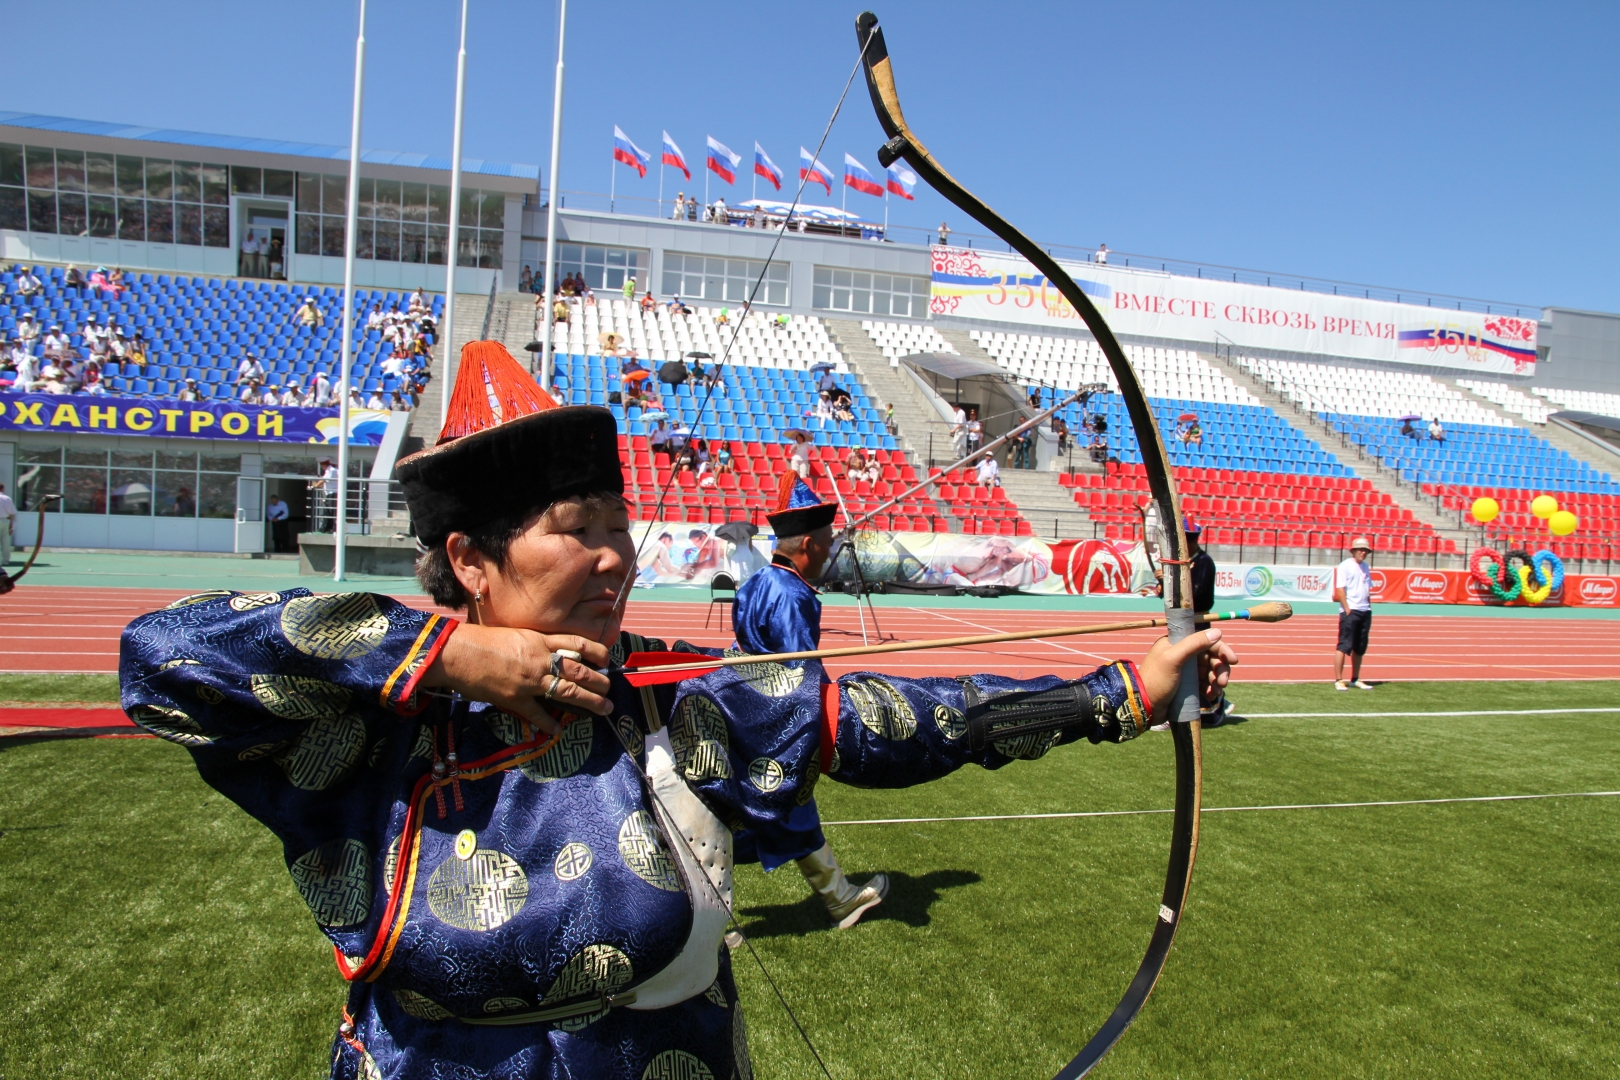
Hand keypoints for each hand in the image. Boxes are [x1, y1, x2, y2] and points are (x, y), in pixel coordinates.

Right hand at [423, 625, 613, 728]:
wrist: (457, 653)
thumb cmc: (481, 640)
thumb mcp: (515, 634)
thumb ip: (535, 644)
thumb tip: (550, 652)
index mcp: (540, 640)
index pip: (578, 644)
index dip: (597, 652)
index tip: (606, 659)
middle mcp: (540, 659)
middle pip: (579, 671)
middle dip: (599, 682)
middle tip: (610, 689)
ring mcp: (530, 680)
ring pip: (568, 691)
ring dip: (590, 701)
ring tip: (603, 708)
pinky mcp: (516, 699)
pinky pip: (538, 713)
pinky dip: (549, 722)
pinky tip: (559, 728)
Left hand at [1138, 629, 1239, 723]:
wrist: (1144, 706)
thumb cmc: (1156, 680)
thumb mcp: (1173, 659)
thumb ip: (1194, 644)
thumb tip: (1217, 632)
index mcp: (1177, 643)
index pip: (1205, 641)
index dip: (1221, 649)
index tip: (1233, 660)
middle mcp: (1182, 655)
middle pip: (1210, 657)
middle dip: (1220, 669)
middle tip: (1223, 682)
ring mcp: (1185, 671)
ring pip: (1210, 672)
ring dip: (1217, 680)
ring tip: (1216, 691)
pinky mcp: (1187, 685)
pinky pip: (1205, 684)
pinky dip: (1211, 689)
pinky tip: (1210, 696)